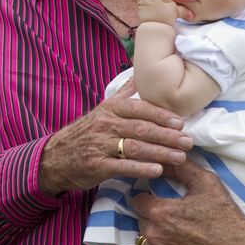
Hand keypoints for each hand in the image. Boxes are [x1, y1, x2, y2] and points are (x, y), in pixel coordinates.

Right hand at [38, 80, 192, 195]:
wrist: (55, 157)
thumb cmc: (85, 132)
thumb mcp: (101, 109)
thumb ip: (124, 94)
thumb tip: (141, 73)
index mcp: (109, 109)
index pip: (138, 108)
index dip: (160, 115)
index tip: (180, 122)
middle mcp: (105, 125)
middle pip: (140, 128)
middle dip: (167, 135)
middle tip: (188, 141)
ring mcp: (100, 145)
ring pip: (135, 147)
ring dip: (160, 153)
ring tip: (180, 157)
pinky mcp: (97, 166)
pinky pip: (122, 166)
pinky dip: (141, 168)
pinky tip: (157, 170)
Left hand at [130, 158, 244, 244]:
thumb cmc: (225, 216)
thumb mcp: (206, 183)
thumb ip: (181, 168)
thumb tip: (164, 156)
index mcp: (160, 211)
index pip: (137, 200)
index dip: (147, 198)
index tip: (158, 200)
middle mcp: (154, 234)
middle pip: (140, 221)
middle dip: (151, 218)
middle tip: (170, 219)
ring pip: (142, 241)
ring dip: (152, 238)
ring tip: (172, 236)